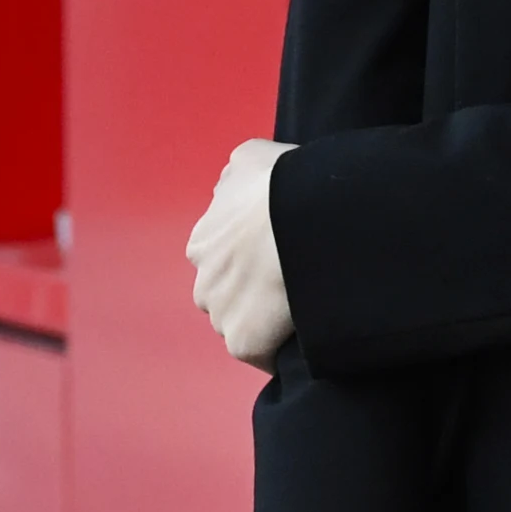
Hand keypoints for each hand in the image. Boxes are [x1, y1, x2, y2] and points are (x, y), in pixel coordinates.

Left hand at [187, 139, 293, 361]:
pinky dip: (281, 348)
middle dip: (254, 293)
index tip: (278, 255)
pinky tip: (304, 330)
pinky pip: (262, 354)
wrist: (307, 215)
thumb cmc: (284, 182)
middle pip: (229, 297)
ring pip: (242, 325)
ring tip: (302, 305)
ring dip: (266, 321)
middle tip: (294, 280)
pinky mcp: (244, 343)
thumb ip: (234, 177)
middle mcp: (203, 281)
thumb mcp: (251, 157)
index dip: (252, 260)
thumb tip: (231, 190)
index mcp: (203, 242)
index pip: (223, 261)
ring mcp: (221, 315)